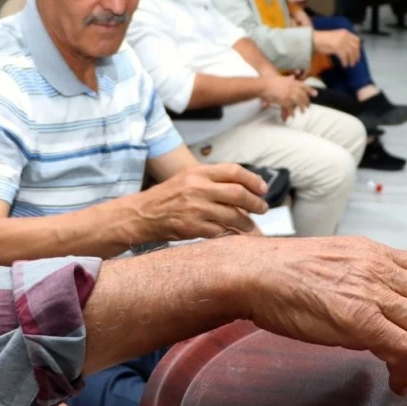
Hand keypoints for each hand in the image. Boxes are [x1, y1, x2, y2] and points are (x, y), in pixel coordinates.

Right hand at [134, 163, 268, 242]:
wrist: (143, 214)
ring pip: (233, 215)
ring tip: (250, 225)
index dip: (253, 180)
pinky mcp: (192, 227)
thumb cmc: (168, 196)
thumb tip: (244, 187)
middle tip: (263, 208)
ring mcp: (195, 208)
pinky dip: (231, 234)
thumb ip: (213, 180)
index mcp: (198, 172)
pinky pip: (220, 232)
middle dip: (255, 203)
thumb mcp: (188, 178)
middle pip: (238, 193)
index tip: (263, 189)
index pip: (233, 171)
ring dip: (246, 222)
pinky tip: (235, 235)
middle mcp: (198, 188)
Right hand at [249, 236, 406, 393]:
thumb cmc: (279, 272)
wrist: (253, 274)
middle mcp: (379, 269)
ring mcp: (371, 294)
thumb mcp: (330, 262)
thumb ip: (359, 278)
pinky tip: (401, 383)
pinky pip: (401, 349)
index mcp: (372, 253)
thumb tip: (374, 306)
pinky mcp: (359, 321)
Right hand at [258, 75, 314, 120]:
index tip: (315, 94)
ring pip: (299, 102)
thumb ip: (288, 79)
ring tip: (303, 112)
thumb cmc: (269, 81)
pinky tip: (293, 115)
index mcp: (292, 82)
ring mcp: (288, 94)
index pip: (304, 86)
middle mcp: (292, 88)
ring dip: (302, 107)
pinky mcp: (284, 100)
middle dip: (306, 101)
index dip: (310, 90)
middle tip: (308, 106)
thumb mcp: (280, 78)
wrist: (262, 85)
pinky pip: (290, 108)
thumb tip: (292, 77)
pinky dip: (292, 112)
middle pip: (303, 95)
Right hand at [313, 28, 361, 66]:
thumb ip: (344, 41)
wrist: (315, 39)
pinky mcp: (337, 47)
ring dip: (351, 60)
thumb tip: (351, 49)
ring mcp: (341, 41)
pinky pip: (344, 56)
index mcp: (345, 32)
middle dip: (356, 56)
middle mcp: (345, 36)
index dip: (358, 48)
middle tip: (355, 62)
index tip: (357, 54)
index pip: (357, 40)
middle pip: (355, 47)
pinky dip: (345, 61)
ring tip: (350, 65)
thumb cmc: (324, 39)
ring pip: (351, 52)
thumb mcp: (337, 37)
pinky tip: (344, 65)